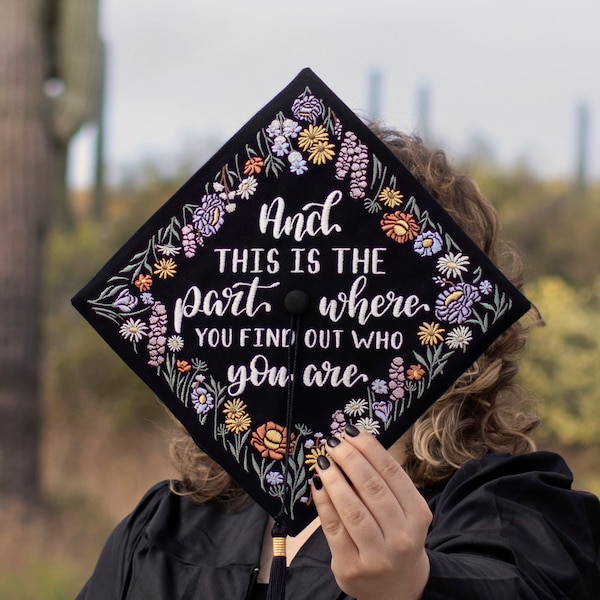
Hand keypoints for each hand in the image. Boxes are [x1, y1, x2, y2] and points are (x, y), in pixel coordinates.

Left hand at [311, 425, 431, 599]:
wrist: (397, 587)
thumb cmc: (395, 536)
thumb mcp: (402, 511)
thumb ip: (384, 483)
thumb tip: (353, 443)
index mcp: (418, 514)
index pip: (392, 472)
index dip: (369, 448)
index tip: (350, 431)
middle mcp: (402, 536)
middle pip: (372, 488)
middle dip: (349, 459)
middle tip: (333, 442)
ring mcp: (378, 555)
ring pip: (353, 509)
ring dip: (335, 479)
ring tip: (323, 460)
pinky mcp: (352, 566)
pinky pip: (334, 528)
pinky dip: (323, 503)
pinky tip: (317, 485)